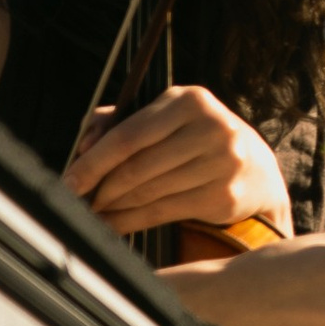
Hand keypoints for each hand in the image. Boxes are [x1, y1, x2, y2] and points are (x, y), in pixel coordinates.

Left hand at [67, 87, 294, 239]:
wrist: (255, 168)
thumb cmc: (194, 138)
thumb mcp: (165, 118)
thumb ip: (119, 122)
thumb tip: (84, 145)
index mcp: (190, 100)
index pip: (130, 134)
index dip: (94, 161)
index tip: (69, 181)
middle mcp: (211, 128)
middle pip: (137, 166)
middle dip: (100, 188)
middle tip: (77, 202)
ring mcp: (223, 163)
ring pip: (149, 192)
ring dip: (113, 207)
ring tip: (93, 213)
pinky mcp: (224, 196)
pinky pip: (164, 213)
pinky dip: (132, 222)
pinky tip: (114, 225)